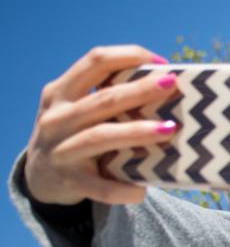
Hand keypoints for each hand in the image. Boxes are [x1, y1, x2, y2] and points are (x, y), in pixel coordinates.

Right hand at [24, 45, 179, 205]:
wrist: (39, 177)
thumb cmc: (75, 133)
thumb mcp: (76, 108)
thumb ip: (106, 97)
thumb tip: (166, 87)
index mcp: (61, 92)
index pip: (95, 62)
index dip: (128, 56)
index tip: (161, 63)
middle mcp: (57, 118)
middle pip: (102, 100)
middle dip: (139, 91)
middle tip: (172, 85)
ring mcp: (61, 151)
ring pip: (100, 137)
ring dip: (136, 132)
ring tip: (169, 129)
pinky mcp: (69, 182)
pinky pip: (100, 187)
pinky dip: (122, 189)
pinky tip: (143, 190)